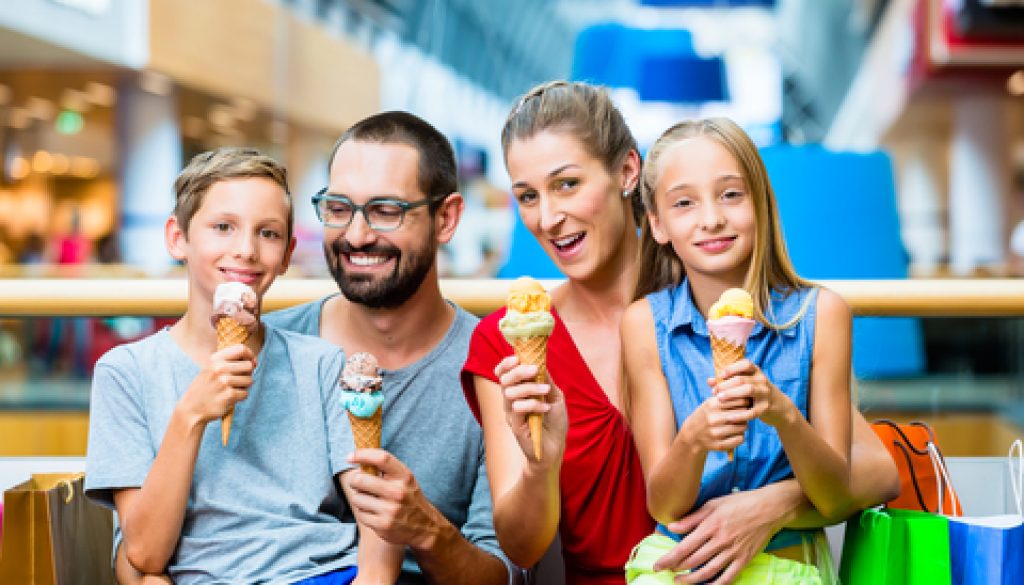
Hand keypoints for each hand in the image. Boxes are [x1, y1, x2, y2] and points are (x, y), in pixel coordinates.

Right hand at [178, 344, 254, 423]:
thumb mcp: (211, 369)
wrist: (191, 409)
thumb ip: (229, 362)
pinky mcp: (229, 396)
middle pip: (249, 366)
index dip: (250, 356)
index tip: (251, 363)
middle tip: (237, 381)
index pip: (242, 349)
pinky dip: (240, 397)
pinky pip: (245, 394)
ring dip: (243, 387)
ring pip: (249, 380)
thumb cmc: (205, 388)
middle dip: (247, 374)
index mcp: (215, 359)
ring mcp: (224, 382)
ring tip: (230, 390)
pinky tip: (229, 398)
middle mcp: (219, 368)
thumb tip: (254, 362)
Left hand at [345, 449, 448, 550]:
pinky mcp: (383, 525)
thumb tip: (358, 457)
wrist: (424, 526)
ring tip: (370, 500)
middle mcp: (398, 492)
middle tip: (358, 483)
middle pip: (361, 480)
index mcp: (404, 477)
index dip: (362, 455)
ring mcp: (390, 510)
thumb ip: (386, 469)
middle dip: (355, 481)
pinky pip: (360, 514)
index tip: (350, 456)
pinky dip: (364, 513)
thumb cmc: (409, 497)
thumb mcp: (405, 479)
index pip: (382, 458)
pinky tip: (374, 513)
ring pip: (357, 498)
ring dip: (359, 499)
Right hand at [494, 355, 567, 465]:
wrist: (557, 446)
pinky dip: (532, 404)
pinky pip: (517, 409)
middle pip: (504, 380)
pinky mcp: (515, 426)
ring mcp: (511, 414)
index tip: (517, 358)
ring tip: (546, 391)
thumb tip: (540, 361)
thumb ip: (546, 380)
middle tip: (535, 370)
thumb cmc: (555, 421)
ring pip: (510, 393)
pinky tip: (545, 408)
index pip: (503, 374)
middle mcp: (511, 401)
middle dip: (519, 372)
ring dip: (530, 388)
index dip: (505, 364)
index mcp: (518, 391)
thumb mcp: (555, 396)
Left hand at [655, 488, 785, 584]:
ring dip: (692, 580)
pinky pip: (729, 577)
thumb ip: (691, 518)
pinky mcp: (745, 559)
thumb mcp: (713, 504)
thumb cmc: (739, 503)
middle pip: (693, 561)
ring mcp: (734, 551)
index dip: (669, 558)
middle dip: (676, 569)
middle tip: (666, 572)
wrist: (770, 508)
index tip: (658, 565)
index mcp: (710, 525)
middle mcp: (720, 540)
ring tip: (680, 582)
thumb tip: (671, 526)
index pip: (684, 547)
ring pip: (708, 571)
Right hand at [683, 393, 747, 454]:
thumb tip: (747, 394)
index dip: (745, 402)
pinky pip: (740, 439)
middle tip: (743, 415)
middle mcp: (714, 418)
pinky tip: (735, 433)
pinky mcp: (719, 445)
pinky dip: (740, 436)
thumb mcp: (710, 402)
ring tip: (738, 424)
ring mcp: (716, 433)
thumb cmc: (705, 415)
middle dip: (746, 414)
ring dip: (744, 425)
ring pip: (743, 427)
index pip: (740, 401)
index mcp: (712, 404)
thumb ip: (726, 396)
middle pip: (743, 414)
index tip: (745, 404)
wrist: (691, 435)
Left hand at [709, 360, 791, 427]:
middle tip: (715, 391)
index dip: (732, 368)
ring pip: (749, 390)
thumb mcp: (745, 385)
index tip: (721, 375)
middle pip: (742, 378)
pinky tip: (729, 417)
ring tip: (719, 399)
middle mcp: (762, 380)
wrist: (779, 408)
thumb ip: (727, 382)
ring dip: (732, 394)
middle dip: (726, 384)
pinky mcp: (766, 408)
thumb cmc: (755, 394)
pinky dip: (740, 414)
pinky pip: (752, 411)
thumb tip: (709, 381)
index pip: (746, 363)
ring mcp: (765, 394)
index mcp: (756, 372)